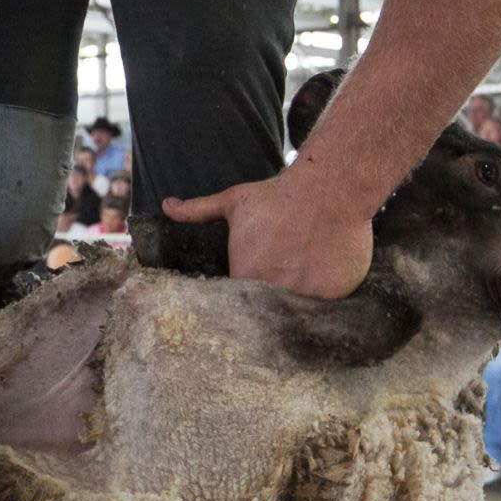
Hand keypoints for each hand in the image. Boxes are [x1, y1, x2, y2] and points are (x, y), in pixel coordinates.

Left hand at [162, 173, 372, 299]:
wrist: (328, 189)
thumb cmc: (278, 196)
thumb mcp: (233, 202)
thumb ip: (198, 211)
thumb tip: (167, 206)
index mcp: (245, 277)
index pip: (237, 300)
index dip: (242, 297)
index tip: (252, 284)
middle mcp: (273, 292)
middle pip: (266, 310)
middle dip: (267, 304)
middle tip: (278, 282)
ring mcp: (305, 297)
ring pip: (296, 312)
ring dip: (295, 303)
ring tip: (299, 283)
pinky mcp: (333, 295)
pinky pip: (326, 307)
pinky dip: (324, 298)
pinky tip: (323, 281)